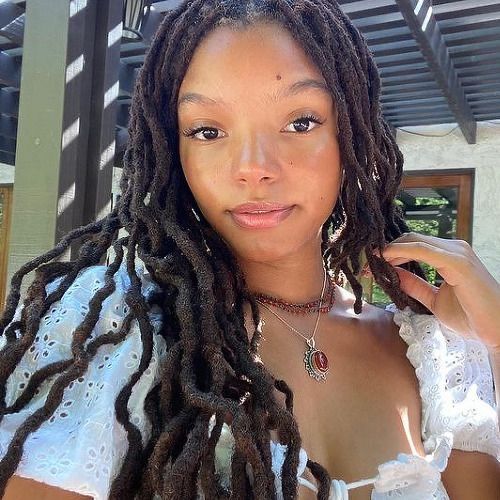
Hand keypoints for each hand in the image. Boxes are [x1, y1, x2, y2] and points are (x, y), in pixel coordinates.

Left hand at [364, 232, 499, 350]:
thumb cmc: (471, 316)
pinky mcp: (458, 261)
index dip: (390, 252)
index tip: (370, 265)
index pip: (413, 245)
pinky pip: (423, 250)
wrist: (497, 330)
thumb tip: (392, 275)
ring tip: (373, 263)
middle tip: (367, 264)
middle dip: (386, 250)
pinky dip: (401, 251)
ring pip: (414, 241)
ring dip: (390, 250)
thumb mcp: (433, 300)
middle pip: (410, 239)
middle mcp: (453, 248)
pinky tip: (386, 259)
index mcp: (449, 255)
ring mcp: (457, 252)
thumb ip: (414, 285)